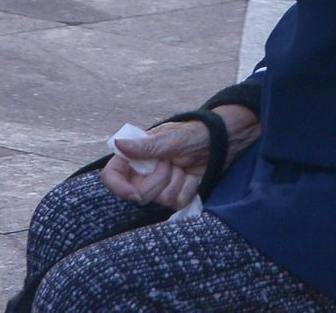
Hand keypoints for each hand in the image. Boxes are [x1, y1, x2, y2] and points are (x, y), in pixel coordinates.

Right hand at [99, 105, 260, 208]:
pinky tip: (193, 176)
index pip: (112, 175)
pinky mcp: (177, 193)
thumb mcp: (172, 138)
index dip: (119, 188)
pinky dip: (188, 190)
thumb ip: (146, 147)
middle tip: (172, 163)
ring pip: (160, 200)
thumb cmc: (195, 132)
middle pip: (138, 194)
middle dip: (160, 181)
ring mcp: (161, 184)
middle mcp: (145, 171)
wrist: (222, 140)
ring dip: (178, 183)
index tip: (135, 194)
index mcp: (137, 155)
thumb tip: (118, 144)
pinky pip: (178, 203)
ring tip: (185, 167)